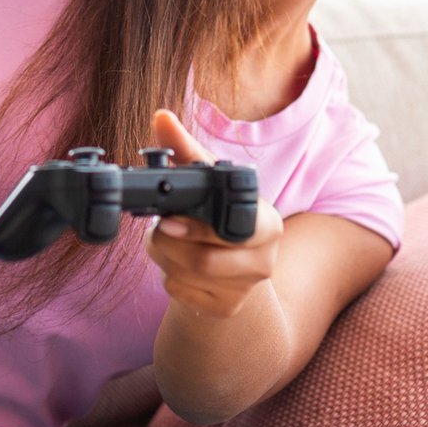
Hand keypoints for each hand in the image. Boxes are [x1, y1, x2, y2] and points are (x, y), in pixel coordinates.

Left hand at [143, 109, 284, 317]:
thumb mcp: (206, 182)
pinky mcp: (225, 308)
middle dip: (169, 242)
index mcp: (268, 223)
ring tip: (167, 241)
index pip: (233, 228)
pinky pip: (180, 293)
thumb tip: (161, 117)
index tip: (166, 220)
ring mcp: (247, 289)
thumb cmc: (216, 215)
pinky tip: (177, 265)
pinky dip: (168, 276)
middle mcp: (265, 260)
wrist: (229, 265)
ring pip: (186, 276)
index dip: (196, 227)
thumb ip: (185, 150)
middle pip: (203, 260)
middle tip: (159, 228)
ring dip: (163, 257)